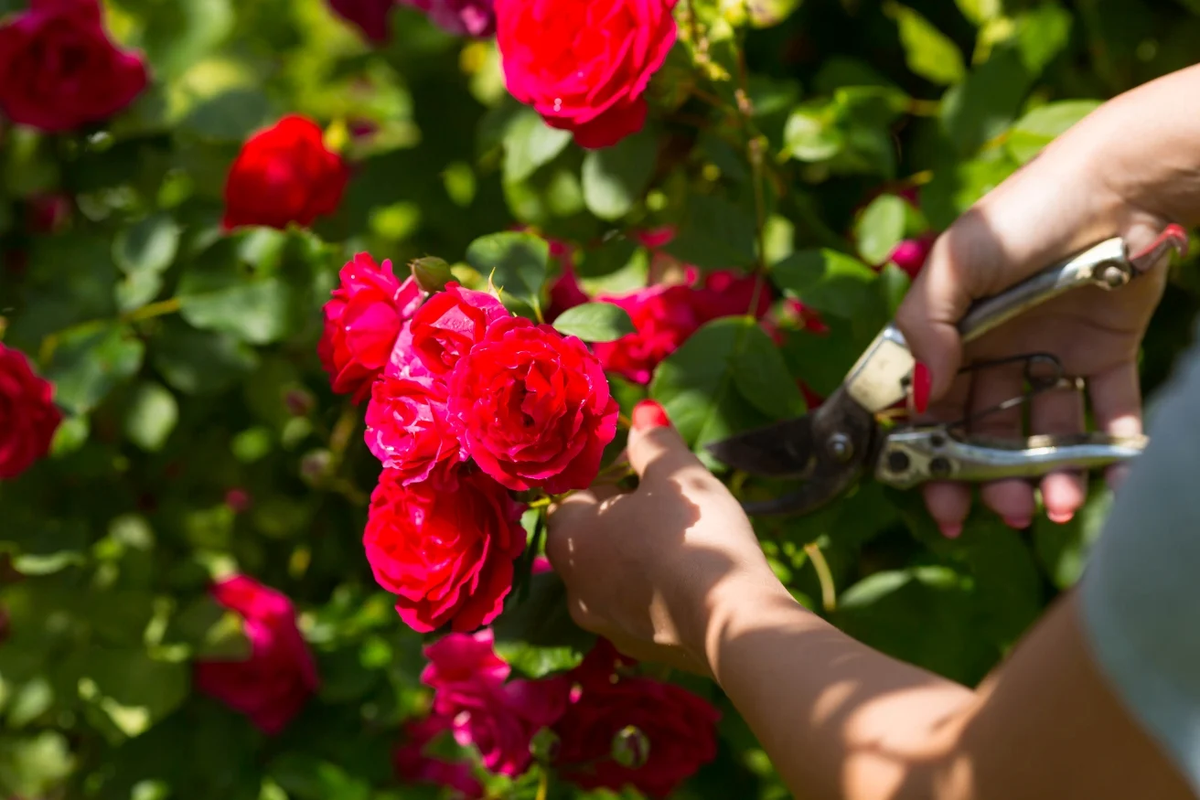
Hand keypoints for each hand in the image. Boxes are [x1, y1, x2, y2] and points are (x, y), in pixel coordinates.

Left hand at [545, 400, 784, 675]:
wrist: (731, 622)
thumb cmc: (693, 534)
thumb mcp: (676, 474)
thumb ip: (653, 442)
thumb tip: (643, 411)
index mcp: (566, 535)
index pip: (572, 491)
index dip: (608, 474)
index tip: (645, 471)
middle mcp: (571, 584)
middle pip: (591, 533)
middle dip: (623, 513)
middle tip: (668, 499)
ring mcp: (602, 622)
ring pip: (612, 571)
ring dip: (639, 551)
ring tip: (685, 537)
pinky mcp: (637, 646)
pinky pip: (639, 603)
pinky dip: (657, 586)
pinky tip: (694, 576)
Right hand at [894, 69, 1199, 535]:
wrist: (1122, 182)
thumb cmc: (1026, 213)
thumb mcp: (955, 263)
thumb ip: (926, 328)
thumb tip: (919, 401)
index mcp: (950, 334)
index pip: (929, 408)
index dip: (927, 455)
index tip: (934, 499)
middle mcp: (995, 350)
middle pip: (984, 430)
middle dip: (987, 478)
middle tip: (1003, 511)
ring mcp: (1051, 354)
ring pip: (1043, 431)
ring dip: (1045, 475)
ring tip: (1056, 504)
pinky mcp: (1107, 353)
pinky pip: (1109, 412)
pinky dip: (1113, 449)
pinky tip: (1111, 478)